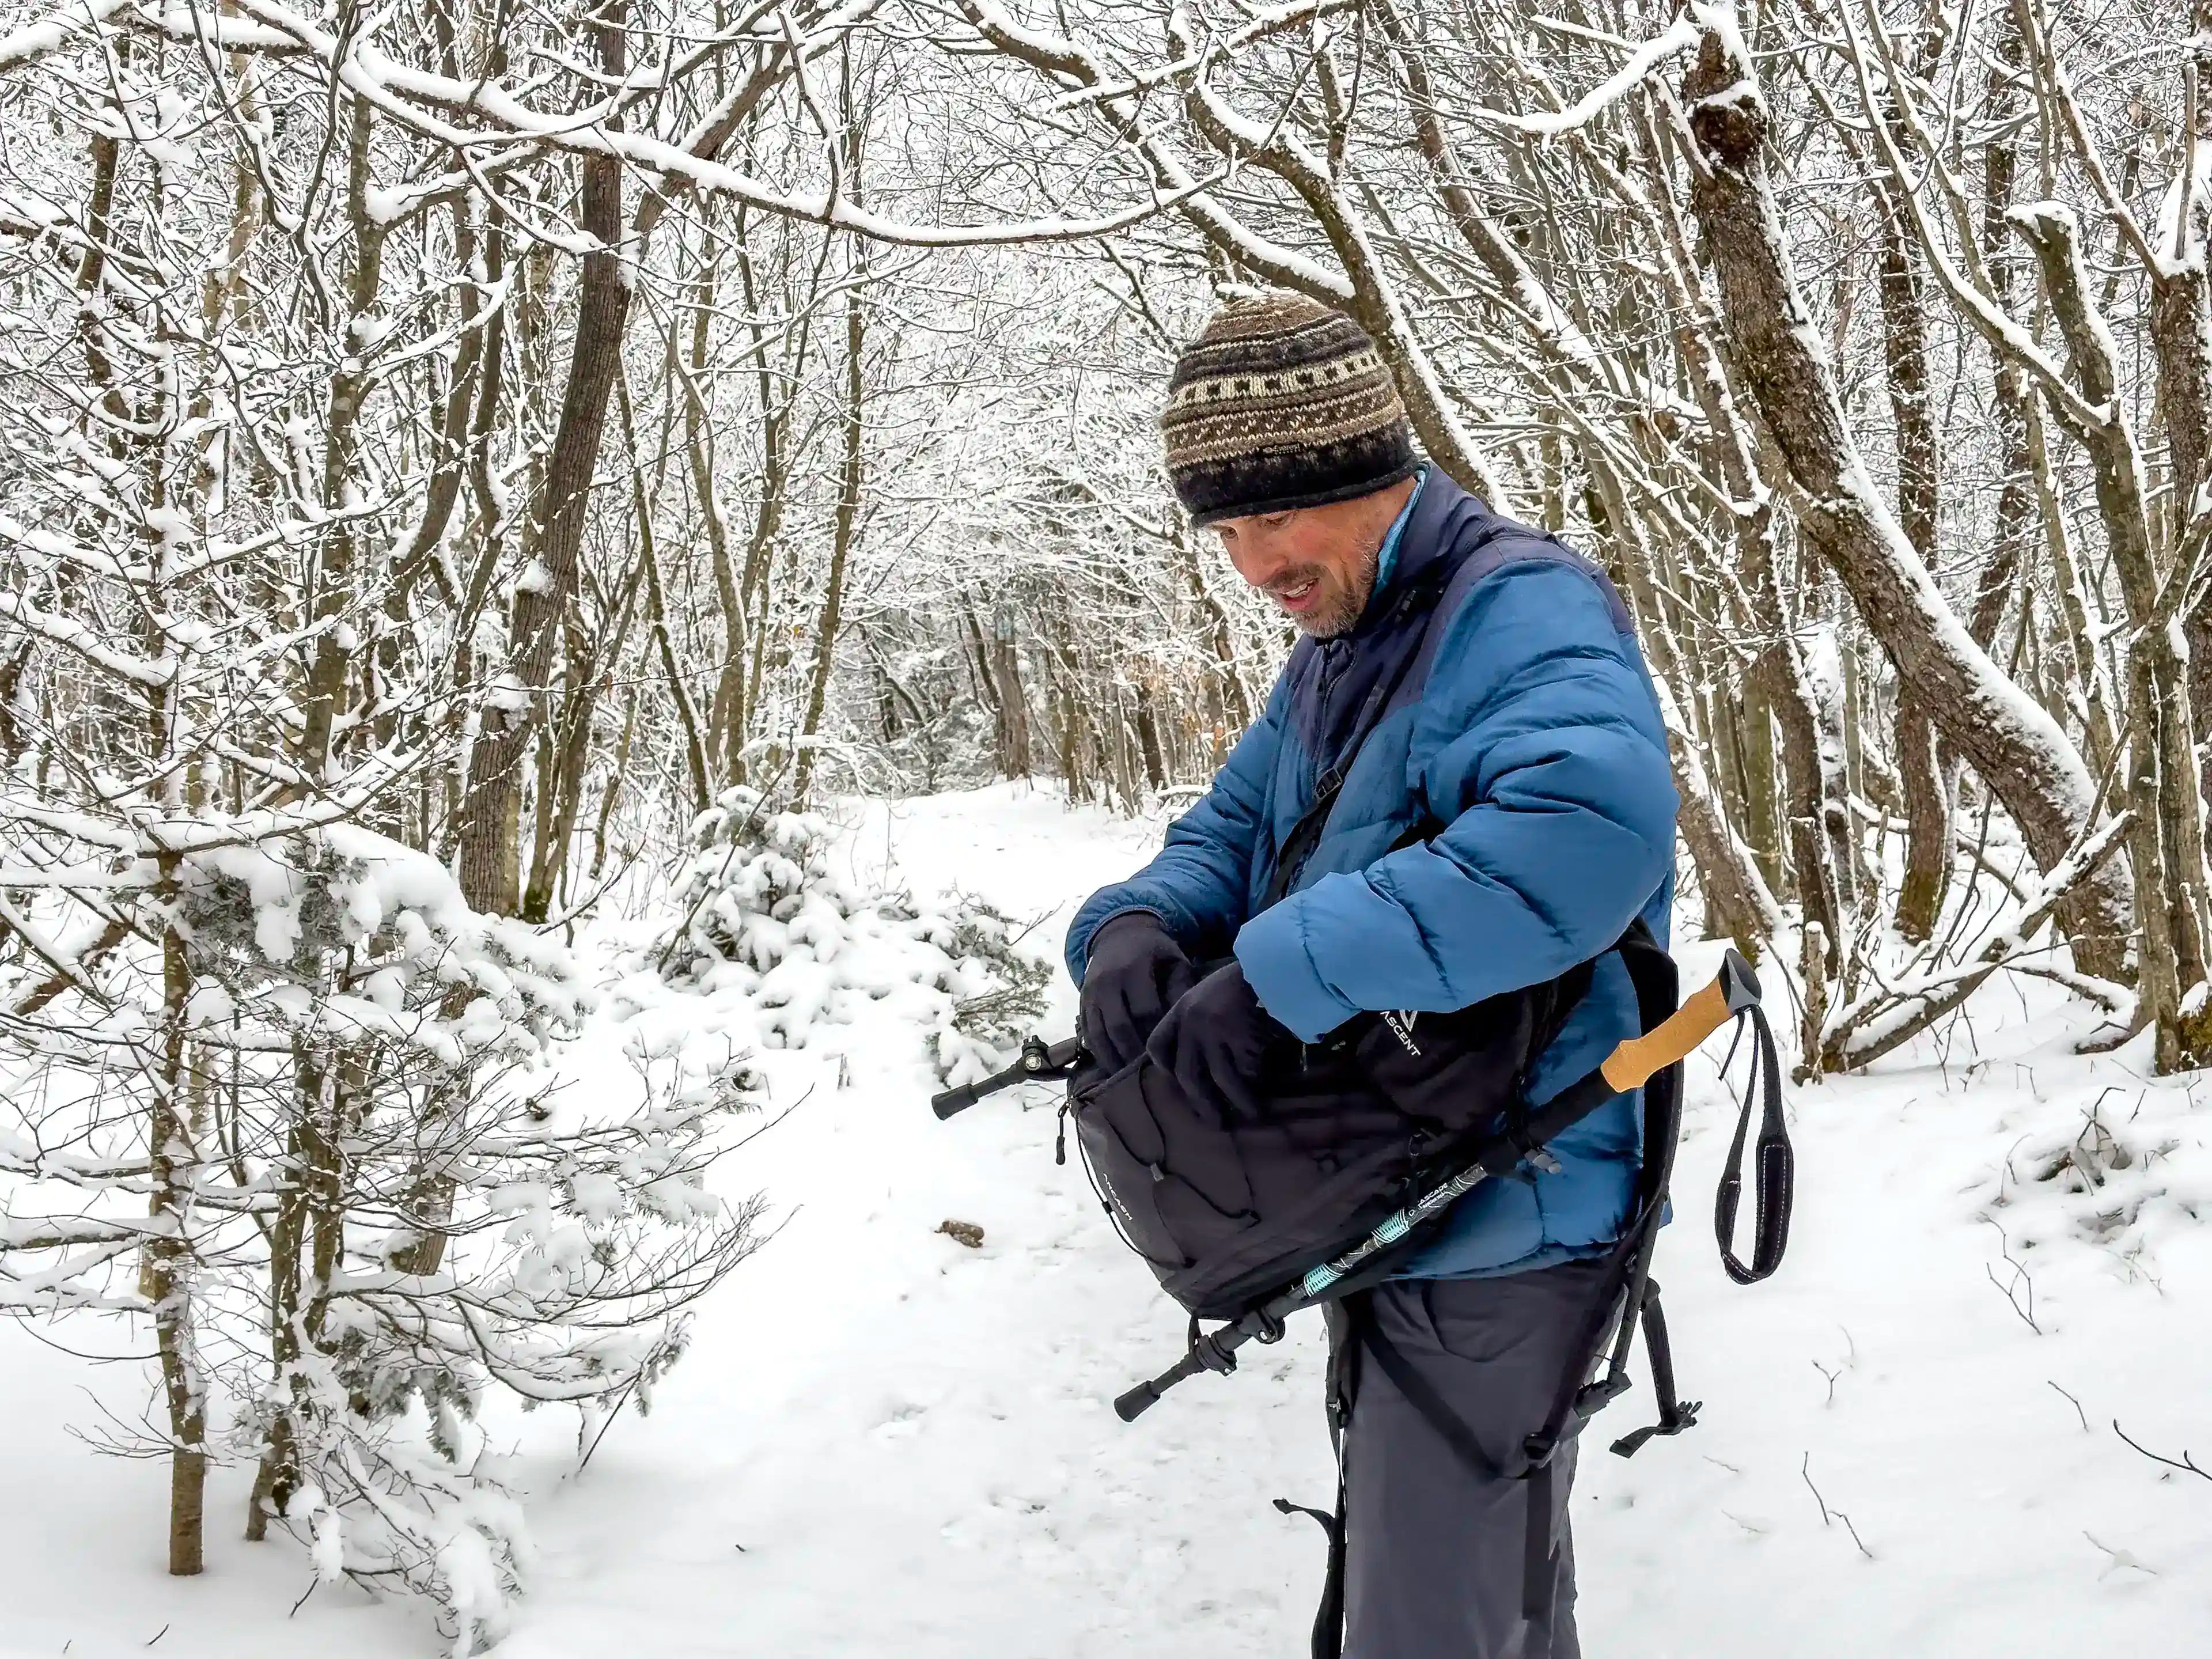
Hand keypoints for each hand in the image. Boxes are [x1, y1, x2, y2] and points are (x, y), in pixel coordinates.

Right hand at [1079, 913, 1199, 1072]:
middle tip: (1154, 1076)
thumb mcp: (1174, 961)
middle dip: (1136, 1054)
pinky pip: (1088, 1034)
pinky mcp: (1081, 1002)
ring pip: (1099, 1035)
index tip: (1172, 1055)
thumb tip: (1187, 1025)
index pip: (1146, 1011)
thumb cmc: (1155, 953)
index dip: (1158, 1036)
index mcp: (1134, 968)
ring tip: (1134, 1079)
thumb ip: (1182, 989)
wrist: (1119, 933)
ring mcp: (1090, 993)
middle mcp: (1107, 981)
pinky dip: (1101, 1054)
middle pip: (1120, 1028)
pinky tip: (1115, 1069)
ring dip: (1116, 1060)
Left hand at [1146, 962, 1278, 1123]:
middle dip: (1201, 1102)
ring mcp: (1216, 1033)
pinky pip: (1247, 1068)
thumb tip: (1199, 1058)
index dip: (1163, 1065)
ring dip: (1237, 1100)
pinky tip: (1265, 1089)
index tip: (1172, 1077)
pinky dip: (1255, 1080)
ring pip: (1221, 1078)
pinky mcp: (1241, 1037)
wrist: (1267, 966)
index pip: (1157, 1044)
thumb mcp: (1206, 994)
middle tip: (1215, 1121)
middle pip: (1188, 1074)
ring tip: (1251, 1114)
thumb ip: (1195, 1020)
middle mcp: (1193, 1025)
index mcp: (1181, 1011)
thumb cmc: (1239, 981)